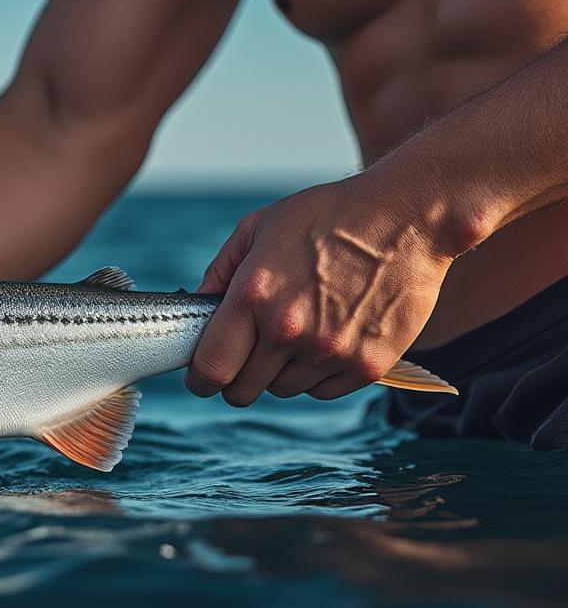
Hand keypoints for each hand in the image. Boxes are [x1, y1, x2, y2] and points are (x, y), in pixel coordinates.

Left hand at [186, 176, 453, 404]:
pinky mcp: (367, 365)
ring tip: (300, 329)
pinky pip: (323, 392)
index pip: (210, 370)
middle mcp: (288, 330)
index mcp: (253, 296)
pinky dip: (318, 374)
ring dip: (281, 371)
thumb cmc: (329, 215)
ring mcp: (330, 351)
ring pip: (282, 391)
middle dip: (237, 377)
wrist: (408, 216)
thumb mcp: (259, 227)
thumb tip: (198, 307)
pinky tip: (328, 337)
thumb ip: (220, 271)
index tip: (204, 374)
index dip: (200, 378)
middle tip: (248, 354)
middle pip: (241, 392)